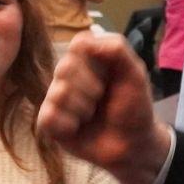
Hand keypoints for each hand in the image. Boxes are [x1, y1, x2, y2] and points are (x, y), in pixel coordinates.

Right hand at [37, 35, 169, 183]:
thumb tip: (88, 39)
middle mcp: (68, 75)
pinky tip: (77, 128)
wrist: (132, 145)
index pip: (78, 44)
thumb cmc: (134, 108)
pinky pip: (48, 116)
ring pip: (57, 93)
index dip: (94, 61)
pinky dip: (67, 124)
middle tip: (101, 99)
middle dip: (90, 88)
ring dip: (82, 108)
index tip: (108, 74)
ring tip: (92, 115)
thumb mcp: (135, 75)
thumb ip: (117, 49)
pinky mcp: (48, 121)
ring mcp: (56, 97)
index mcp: (89, 58)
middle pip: (64, 68)